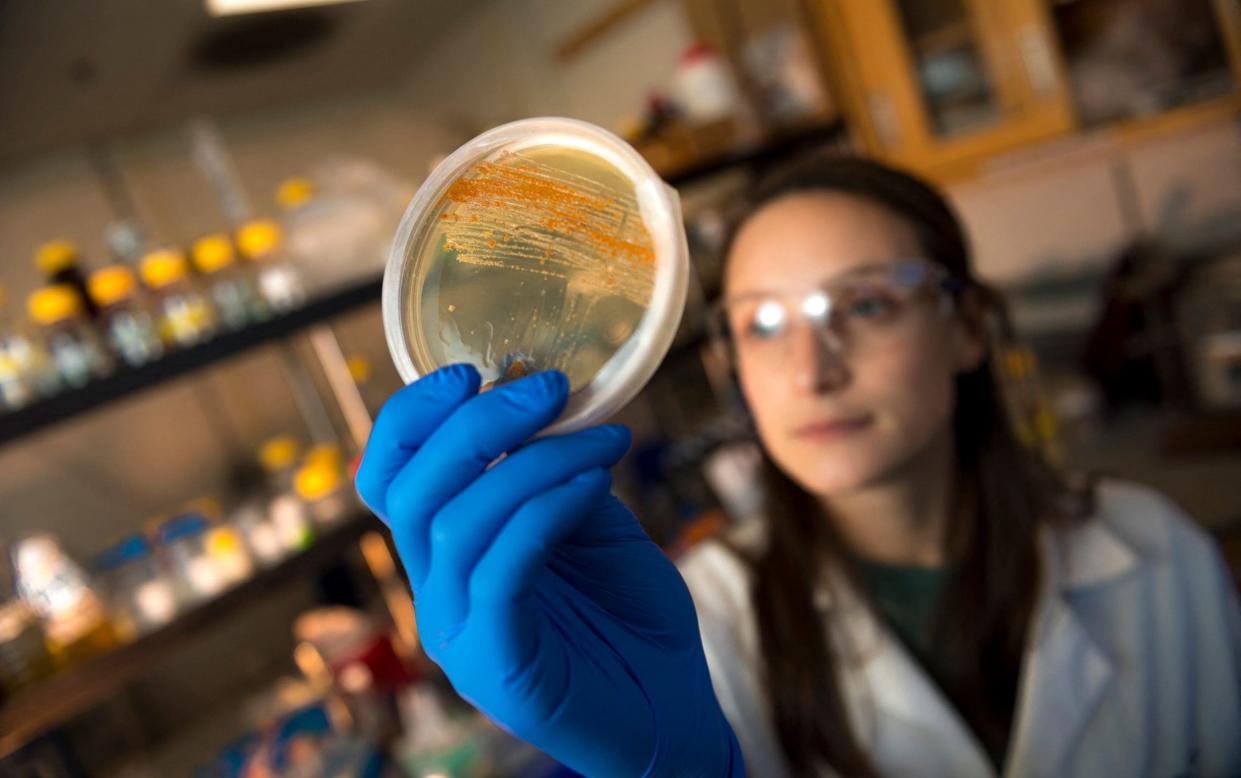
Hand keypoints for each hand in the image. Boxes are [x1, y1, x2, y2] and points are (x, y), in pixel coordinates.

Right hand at [356, 365, 743, 776]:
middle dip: (475, 425)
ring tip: (602, 439)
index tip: (469, 370)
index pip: (388, 479)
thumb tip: (550, 406)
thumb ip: (557, 475)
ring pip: (456, 525)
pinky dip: (545, 513)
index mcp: (444, 557)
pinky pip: (502, 572)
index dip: (410, 417)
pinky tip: (593, 484)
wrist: (672, 712)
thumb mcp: (592, 526)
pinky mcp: (498, 666)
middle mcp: (436, 594)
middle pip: (410, 493)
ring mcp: (459, 634)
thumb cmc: (629, 618)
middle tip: (548, 388)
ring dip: (533, 462)